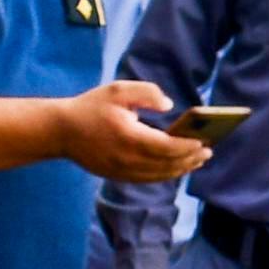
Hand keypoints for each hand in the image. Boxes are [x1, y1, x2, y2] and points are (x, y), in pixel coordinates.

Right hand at [59, 80, 210, 183]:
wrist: (61, 131)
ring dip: (180, 169)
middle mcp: (127, 159)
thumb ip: (147, 93)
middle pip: (167, 165)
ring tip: (196, 160)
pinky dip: (165, 174)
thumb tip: (169, 105)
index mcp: (129, 137)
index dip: (188, 147)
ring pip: (159, 175)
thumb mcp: (118, 90)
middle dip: (190, 159)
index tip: (204, 143)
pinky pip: (147, 179)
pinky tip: (175, 167)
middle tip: (208, 152)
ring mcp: (121, 171)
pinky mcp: (117, 176)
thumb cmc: (92, 107)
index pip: (167, 147)